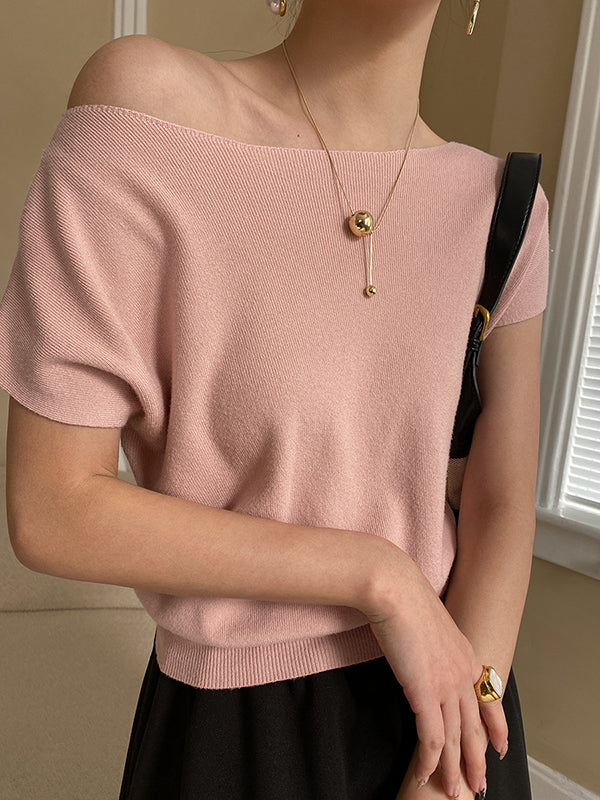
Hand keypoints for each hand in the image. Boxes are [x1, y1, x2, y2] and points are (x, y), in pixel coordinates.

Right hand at [362, 552, 505, 797]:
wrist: (394, 587)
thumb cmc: (403, 594)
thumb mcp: (428, 619)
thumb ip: (432, 641)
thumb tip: (422, 650)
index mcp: (465, 654)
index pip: (488, 698)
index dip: (496, 725)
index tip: (500, 744)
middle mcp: (462, 673)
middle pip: (475, 727)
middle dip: (477, 759)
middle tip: (479, 783)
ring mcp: (446, 684)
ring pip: (456, 739)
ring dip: (454, 770)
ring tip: (452, 792)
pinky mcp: (425, 693)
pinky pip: (431, 738)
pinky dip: (429, 761)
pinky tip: (423, 775)